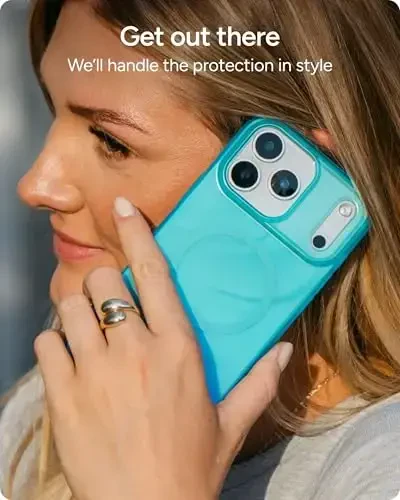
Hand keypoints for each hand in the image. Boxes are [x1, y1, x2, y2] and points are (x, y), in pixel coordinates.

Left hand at [34, 196, 293, 499]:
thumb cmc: (189, 467)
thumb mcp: (231, 422)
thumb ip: (260, 381)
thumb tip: (285, 350)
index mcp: (177, 349)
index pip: (153, 273)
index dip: (138, 234)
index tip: (123, 209)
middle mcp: (134, 350)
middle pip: (103, 282)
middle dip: (104, 284)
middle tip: (111, 304)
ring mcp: (94, 370)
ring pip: (71, 306)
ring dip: (78, 311)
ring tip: (89, 330)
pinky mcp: (62, 393)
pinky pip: (47, 342)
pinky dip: (55, 343)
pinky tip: (70, 359)